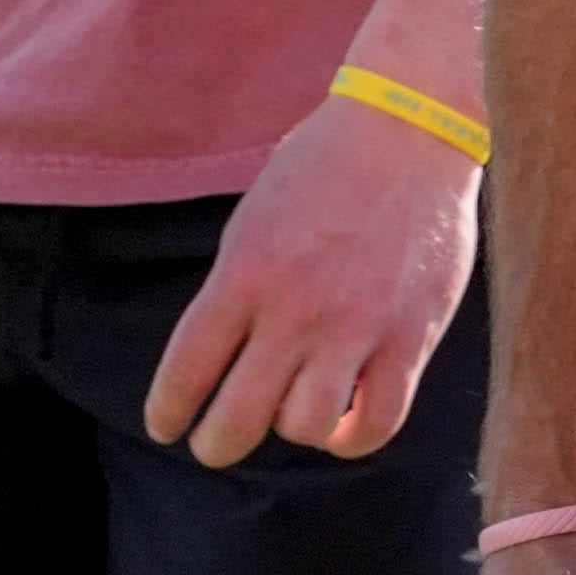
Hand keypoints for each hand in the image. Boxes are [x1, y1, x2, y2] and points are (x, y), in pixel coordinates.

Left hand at [143, 90, 477, 467]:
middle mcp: (294, 310)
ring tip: (291, 414)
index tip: (166, 426)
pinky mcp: (409, 337)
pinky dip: (353, 437)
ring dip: (289, 430)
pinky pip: (378, 421)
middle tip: (215, 445)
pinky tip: (343, 423)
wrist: (409, 129)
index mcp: (245, 273)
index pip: (187, 370)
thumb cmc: (326, 164)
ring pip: (304, 427)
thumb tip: (228, 353)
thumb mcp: (256, 217)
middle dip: (215, 445)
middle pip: (237, 420)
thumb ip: (239, 287)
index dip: (168, 410)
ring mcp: (354, 327)